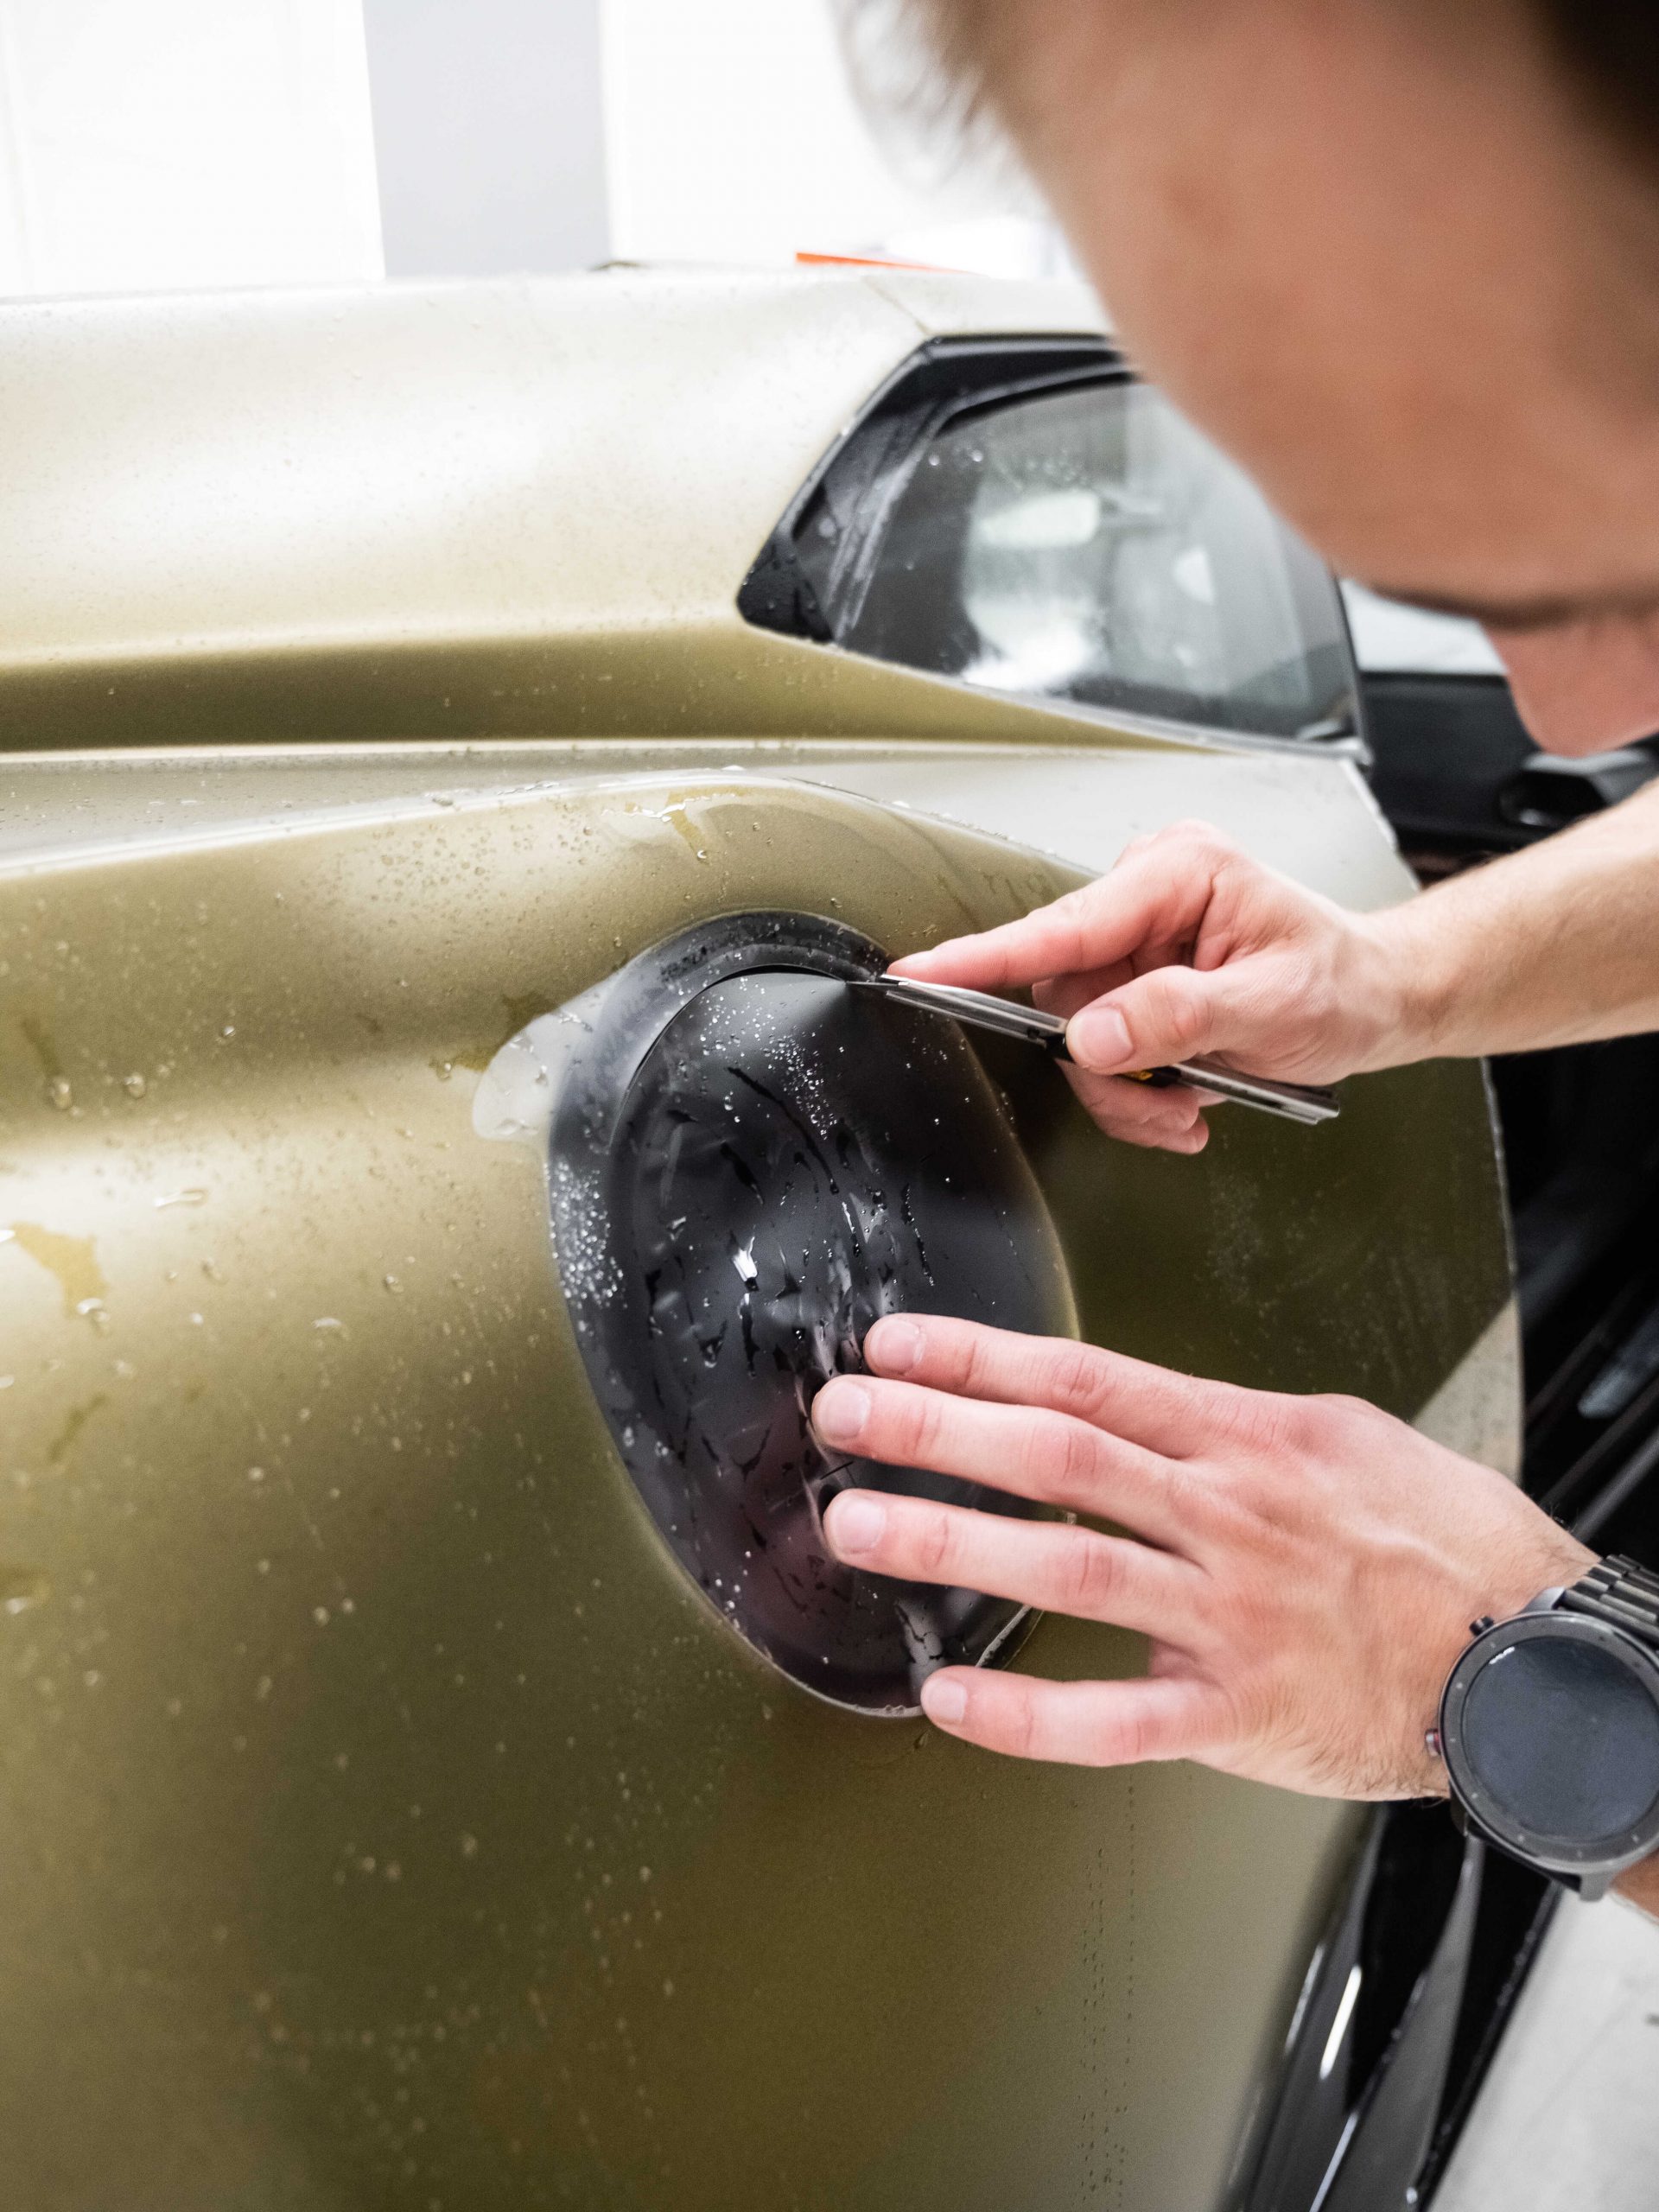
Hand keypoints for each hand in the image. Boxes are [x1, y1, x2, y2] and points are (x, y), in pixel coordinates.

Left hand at [815, 1314, 1593, 1795]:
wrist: (1530, 1653)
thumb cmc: (1441, 1541)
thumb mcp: (1344, 1439)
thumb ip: (1229, 1426)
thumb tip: (1144, 1409)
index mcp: (1243, 1440)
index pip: (1088, 1377)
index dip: (982, 1357)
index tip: (898, 1343)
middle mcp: (1225, 1516)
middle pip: (1059, 1455)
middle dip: (938, 1430)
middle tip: (845, 1415)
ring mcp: (1229, 1615)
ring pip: (1070, 1567)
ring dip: (953, 1543)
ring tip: (858, 1527)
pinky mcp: (1241, 1712)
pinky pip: (1119, 1719)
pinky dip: (1030, 1713)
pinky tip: (952, 1700)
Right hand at [890, 821, 1413, 1152]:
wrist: (1378, 1001)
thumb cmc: (1344, 984)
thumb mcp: (1274, 1006)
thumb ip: (1179, 1018)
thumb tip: (1093, 1035)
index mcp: (1177, 874)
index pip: (1060, 925)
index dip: (982, 959)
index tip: (922, 975)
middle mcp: (1147, 898)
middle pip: (1063, 996)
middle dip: (1106, 1065)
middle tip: (1166, 1103)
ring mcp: (1137, 940)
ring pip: (1077, 1034)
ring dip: (1127, 1088)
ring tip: (1190, 1101)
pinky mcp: (1135, 979)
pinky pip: (1100, 1046)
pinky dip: (1136, 1087)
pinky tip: (1185, 1091)